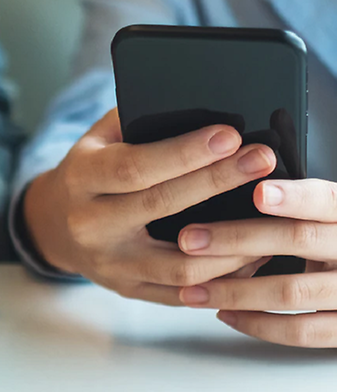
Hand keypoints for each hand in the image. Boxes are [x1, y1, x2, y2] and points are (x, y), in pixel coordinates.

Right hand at [24, 109, 275, 304]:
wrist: (54, 224)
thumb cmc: (88, 172)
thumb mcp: (97, 138)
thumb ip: (136, 123)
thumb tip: (196, 110)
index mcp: (81, 178)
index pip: (134, 166)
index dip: (184, 153)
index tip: (228, 135)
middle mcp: (90, 224)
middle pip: (160, 206)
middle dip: (217, 180)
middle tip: (260, 160)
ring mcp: (111, 264)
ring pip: (181, 264)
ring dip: (231, 241)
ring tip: (268, 216)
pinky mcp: (130, 289)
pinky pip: (185, 294)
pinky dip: (224, 277)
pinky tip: (251, 254)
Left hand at [178, 178, 336, 347]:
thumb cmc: (334, 240)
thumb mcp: (324, 215)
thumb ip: (295, 204)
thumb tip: (238, 182)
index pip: (325, 200)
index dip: (293, 197)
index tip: (257, 193)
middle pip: (298, 240)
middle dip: (237, 239)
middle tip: (190, 239)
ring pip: (292, 291)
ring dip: (235, 291)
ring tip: (192, 288)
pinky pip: (302, 331)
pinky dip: (258, 324)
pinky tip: (224, 313)